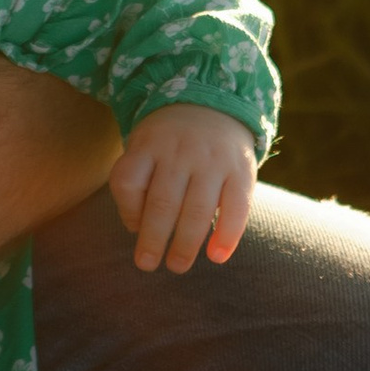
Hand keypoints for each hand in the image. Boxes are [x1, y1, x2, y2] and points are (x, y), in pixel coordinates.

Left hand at [109, 103, 255, 273]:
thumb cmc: (171, 142)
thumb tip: (136, 229)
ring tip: (177, 266)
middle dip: (153, 239)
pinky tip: (217, 256)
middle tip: (146, 264)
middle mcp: (181, 152)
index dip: (127, 210)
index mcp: (150, 145)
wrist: (216, 104)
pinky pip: (236, 207)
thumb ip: (136, 182)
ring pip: (197, 209)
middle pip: (163, 202)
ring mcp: (213, 160)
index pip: (129, 180)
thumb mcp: (144, 146)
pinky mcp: (242, 170)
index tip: (133, 230)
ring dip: (186, 244)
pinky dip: (227, 235)